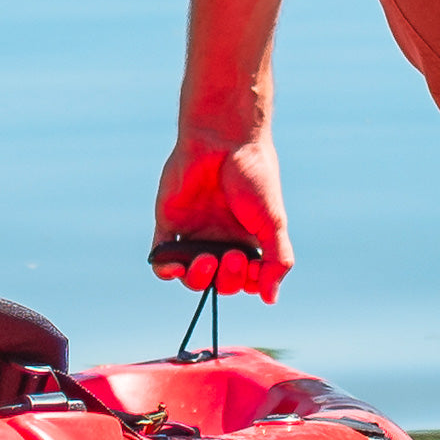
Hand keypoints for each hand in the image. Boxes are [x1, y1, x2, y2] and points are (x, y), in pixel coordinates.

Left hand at [151, 132, 293, 302]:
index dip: (245, 282)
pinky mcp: (169, 225)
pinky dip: (166, 270)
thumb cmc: (254, 178)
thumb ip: (277, 262)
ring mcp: (194, 234)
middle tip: (231, 256)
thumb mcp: (273, 224)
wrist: (224, 140)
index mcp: (246, 241)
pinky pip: (162, 258)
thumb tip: (270, 299)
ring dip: (198, 279)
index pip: (243, 280)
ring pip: (190, 276)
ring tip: (207, 261)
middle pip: (217, 282)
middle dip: (225, 279)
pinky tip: (177, 266)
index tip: (252, 266)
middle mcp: (219, 241)